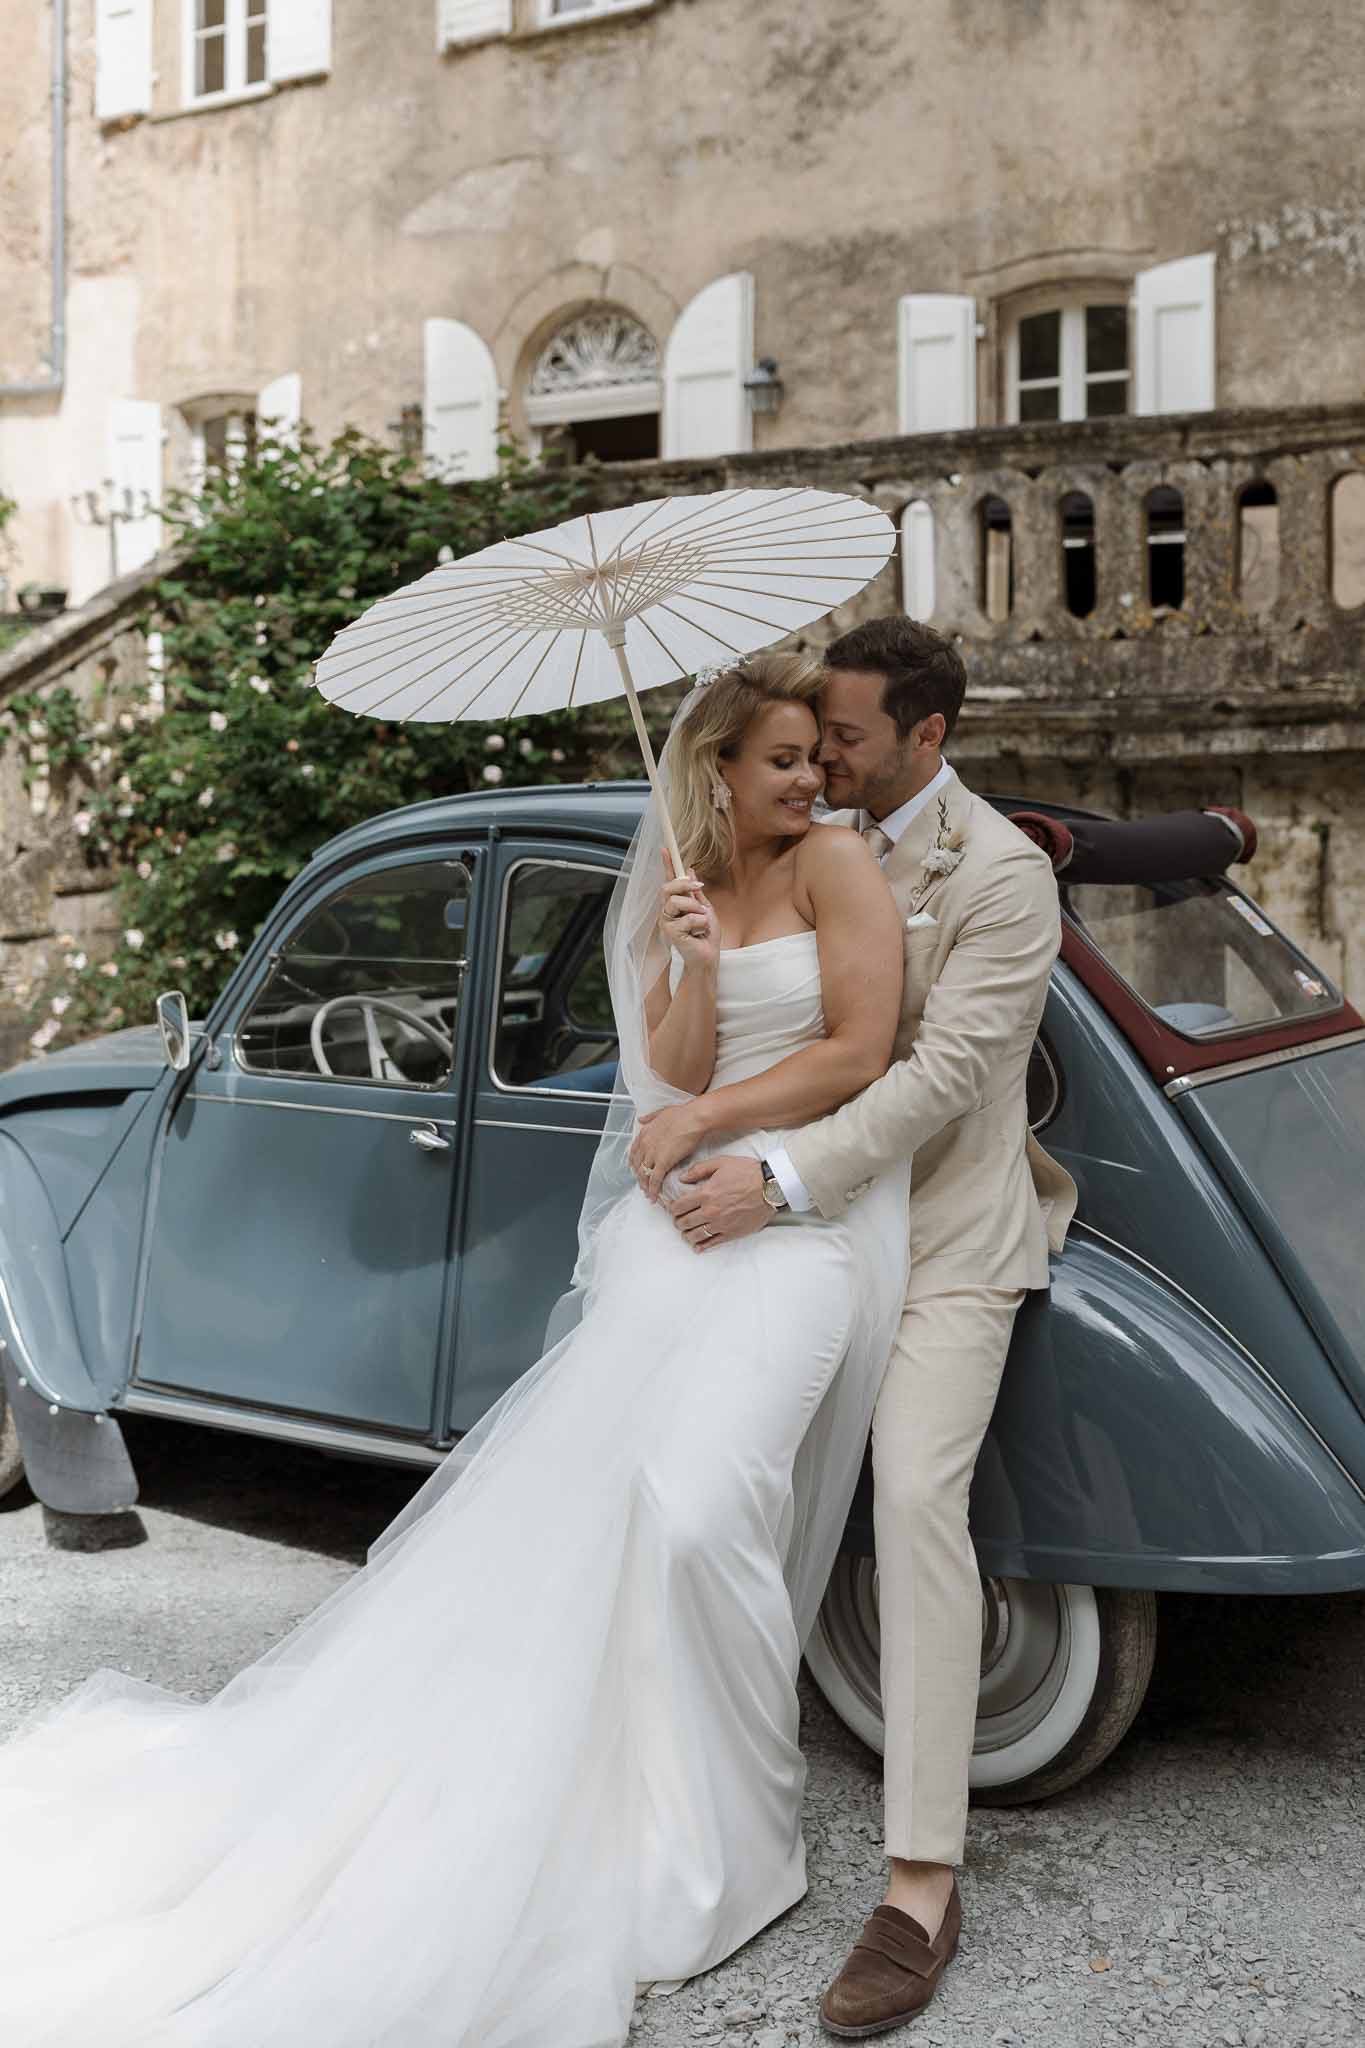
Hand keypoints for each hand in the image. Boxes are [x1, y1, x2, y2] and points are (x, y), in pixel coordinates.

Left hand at [629, 1101, 708, 1201]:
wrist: (692, 1118)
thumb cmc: (682, 1114)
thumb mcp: (661, 1112)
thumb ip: (649, 1117)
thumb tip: (641, 1119)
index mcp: (644, 1133)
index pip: (634, 1153)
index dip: (635, 1164)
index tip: (637, 1170)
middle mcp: (645, 1145)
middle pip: (638, 1166)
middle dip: (639, 1177)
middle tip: (642, 1185)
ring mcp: (652, 1154)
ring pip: (644, 1175)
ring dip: (645, 1186)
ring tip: (648, 1195)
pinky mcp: (663, 1162)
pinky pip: (655, 1180)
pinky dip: (653, 1190)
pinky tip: (654, 1197)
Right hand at [658, 857, 719, 974]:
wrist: (708, 957)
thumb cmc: (706, 934)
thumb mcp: (705, 908)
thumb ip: (695, 892)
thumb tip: (690, 871)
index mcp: (676, 903)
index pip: (669, 880)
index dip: (667, 864)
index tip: (665, 848)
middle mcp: (668, 911)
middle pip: (667, 888)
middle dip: (683, 885)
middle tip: (699, 887)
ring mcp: (667, 922)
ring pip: (676, 902)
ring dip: (695, 909)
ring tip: (702, 921)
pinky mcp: (671, 934)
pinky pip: (688, 919)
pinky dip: (700, 924)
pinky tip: (700, 933)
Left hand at [668, 1157, 770, 1250]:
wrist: (771, 1187)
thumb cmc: (747, 1172)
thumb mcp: (721, 1163)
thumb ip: (698, 1169)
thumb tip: (682, 1178)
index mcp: (706, 1193)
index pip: (678, 1206)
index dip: (672, 1208)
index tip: (673, 1208)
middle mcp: (710, 1211)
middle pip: (684, 1223)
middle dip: (678, 1222)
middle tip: (679, 1220)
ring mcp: (720, 1224)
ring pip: (694, 1235)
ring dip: (687, 1235)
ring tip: (687, 1232)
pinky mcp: (731, 1233)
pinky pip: (711, 1244)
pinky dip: (701, 1246)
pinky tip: (697, 1246)